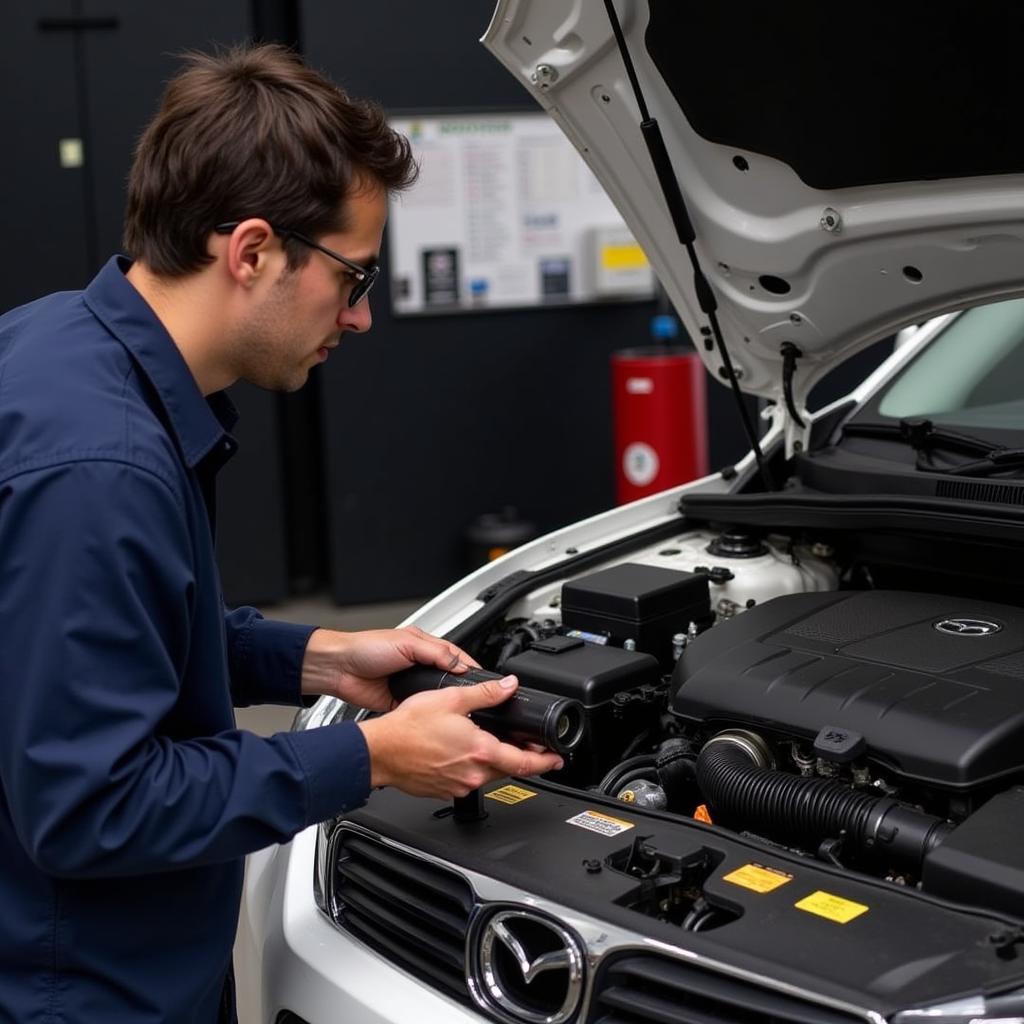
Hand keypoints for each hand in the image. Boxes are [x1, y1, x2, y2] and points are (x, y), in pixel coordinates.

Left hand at [301, 626, 477, 710]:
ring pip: (436, 696)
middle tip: (476, 696)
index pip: (454, 655)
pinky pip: (420, 710)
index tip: (484, 678)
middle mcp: (419, 665)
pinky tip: (437, 718)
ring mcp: (410, 685)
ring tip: (460, 709)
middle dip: (460, 687)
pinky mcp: (400, 703)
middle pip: (448, 678)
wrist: (339, 669)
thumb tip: (459, 662)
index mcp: (423, 647)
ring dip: (444, 701)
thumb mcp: (406, 643)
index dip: (469, 666)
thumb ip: (435, 652)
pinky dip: (428, 714)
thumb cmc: (365, 648)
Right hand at [357, 676, 564, 797]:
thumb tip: (509, 687)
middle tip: (526, 745)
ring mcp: (458, 785)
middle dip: (519, 757)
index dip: (545, 762)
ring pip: (487, 775)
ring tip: (487, 743)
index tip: (557, 759)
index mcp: (480, 751)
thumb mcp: (451, 699)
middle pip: (508, 769)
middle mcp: (473, 774)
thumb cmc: (408, 728)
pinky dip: (470, 767)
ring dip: (493, 761)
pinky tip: (459, 752)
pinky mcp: (444, 790)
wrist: (379, 752)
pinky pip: (466, 780)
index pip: (525, 763)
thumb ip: (486, 694)